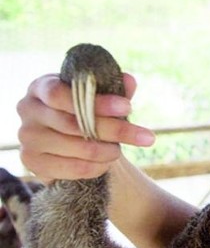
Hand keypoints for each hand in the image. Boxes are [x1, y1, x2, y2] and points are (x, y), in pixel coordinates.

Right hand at [16, 73, 154, 181]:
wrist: (71, 145)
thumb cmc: (85, 114)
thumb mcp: (100, 99)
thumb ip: (113, 88)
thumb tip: (129, 80)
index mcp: (42, 86)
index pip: (63, 94)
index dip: (97, 102)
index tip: (128, 107)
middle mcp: (27, 109)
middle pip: (74, 123)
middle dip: (115, 130)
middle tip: (146, 137)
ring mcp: (27, 137)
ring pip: (76, 147)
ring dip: (107, 151)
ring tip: (120, 150)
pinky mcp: (32, 162)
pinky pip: (73, 167)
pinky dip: (96, 167)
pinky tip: (107, 164)